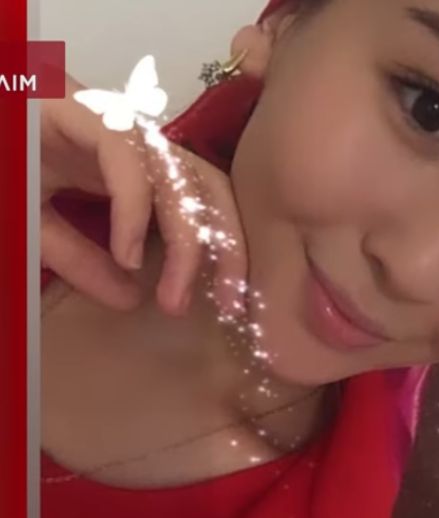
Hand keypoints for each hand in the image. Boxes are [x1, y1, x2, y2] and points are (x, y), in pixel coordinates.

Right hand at [41, 73, 247, 316]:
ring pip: (177, 174)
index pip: (203, 199)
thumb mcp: (40, 228)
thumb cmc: (6, 167)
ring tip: (172, 299)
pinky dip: (132, 209)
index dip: (226, 248)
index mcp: (133, 166)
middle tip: (230, 304)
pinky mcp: (80, 106)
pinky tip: (126, 254)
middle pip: (208, 186)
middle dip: (229, 247)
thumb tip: (132, 300)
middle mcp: (134, 142)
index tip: (230, 302)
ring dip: (186, 242)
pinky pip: (125, 156)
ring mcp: (111, 121)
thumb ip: (82, 260)